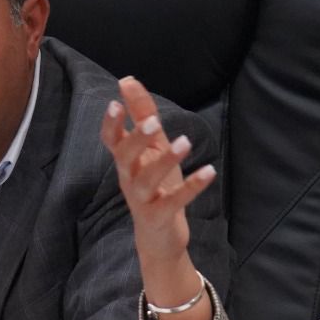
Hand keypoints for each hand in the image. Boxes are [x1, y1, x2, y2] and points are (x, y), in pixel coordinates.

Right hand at [99, 76, 216, 268]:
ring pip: (147, 180)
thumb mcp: (152, 149)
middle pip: (125, 157)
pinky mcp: (159, 217)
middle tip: (154, 122)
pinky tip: (209, 171)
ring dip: (165, 160)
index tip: (115, 102)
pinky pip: (174, 201)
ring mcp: (142, 200)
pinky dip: (192, 186)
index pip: (111, 140)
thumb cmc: (155, 187)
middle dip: (137, 139)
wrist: (159, 238)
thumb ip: (142, 115)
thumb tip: (128, 81)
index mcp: (127, 161)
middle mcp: (129, 179)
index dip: (111, 123)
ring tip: (185, 142)